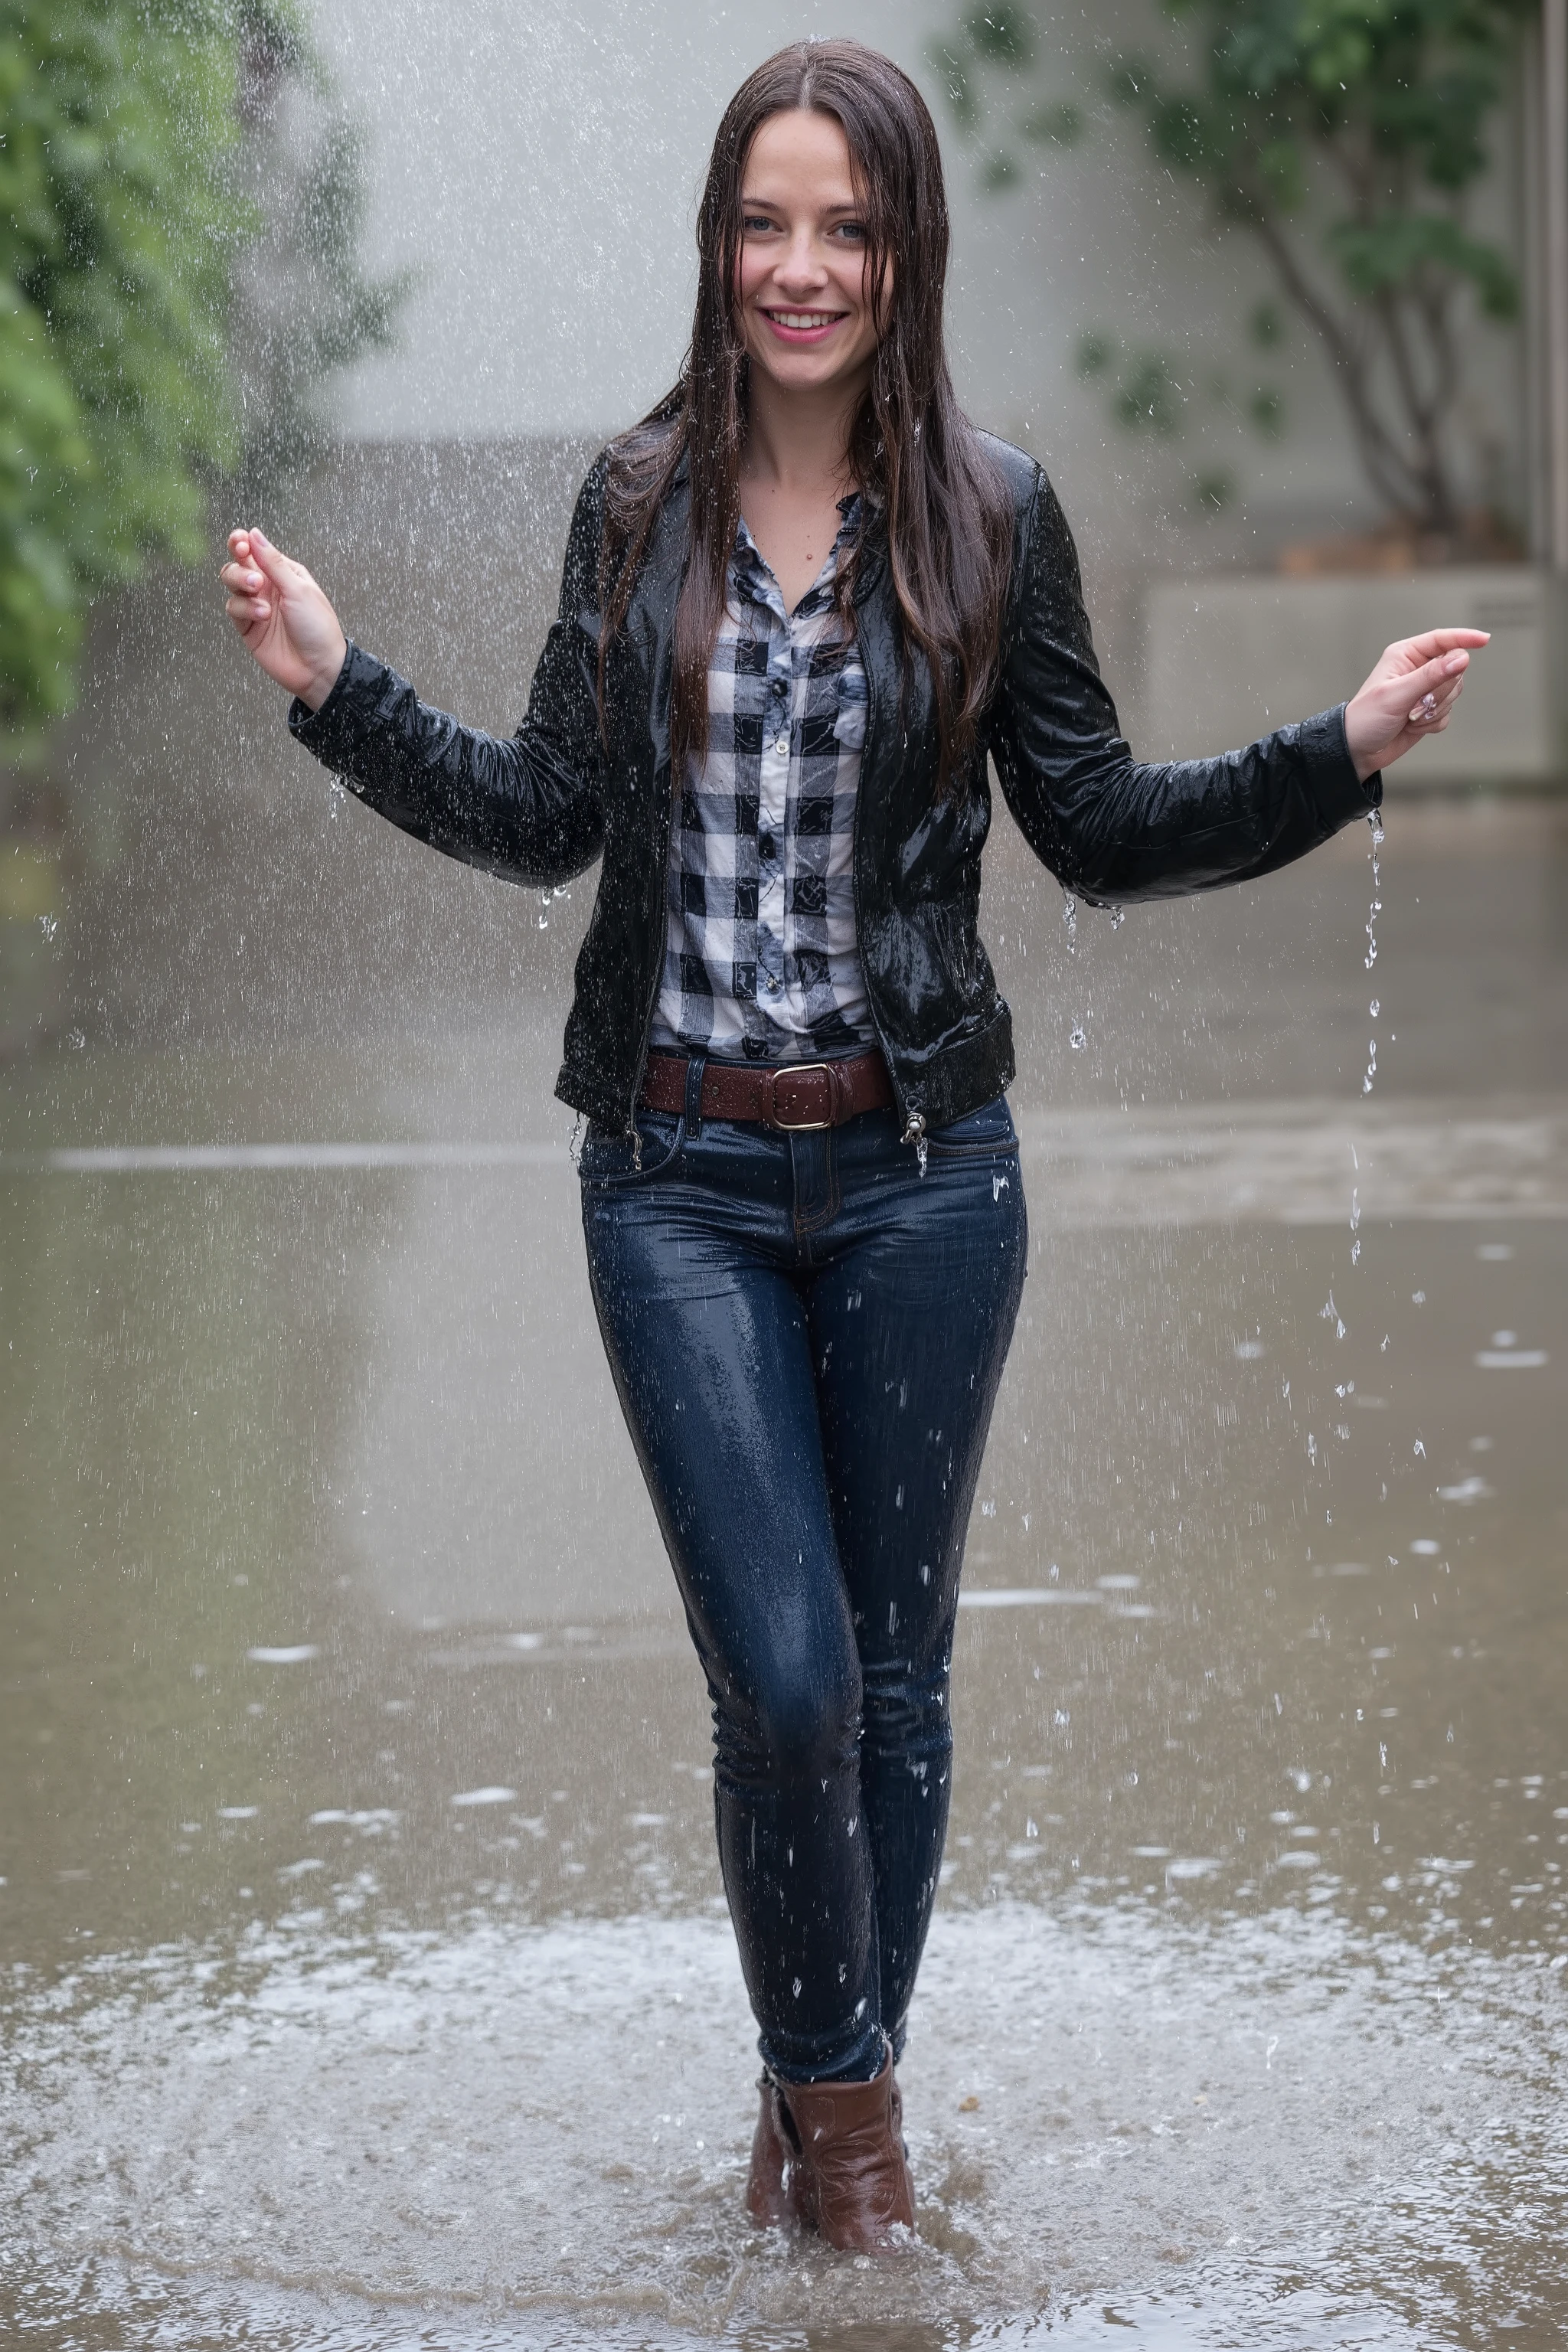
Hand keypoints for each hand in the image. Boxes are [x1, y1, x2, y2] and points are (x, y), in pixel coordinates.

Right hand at [220, 527, 348, 710]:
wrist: (319, 668)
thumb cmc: (317, 627)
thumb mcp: (299, 589)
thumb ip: (273, 563)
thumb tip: (254, 533)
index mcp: (284, 573)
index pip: (256, 550)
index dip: (243, 543)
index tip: (241, 543)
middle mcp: (268, 587)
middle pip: (237, 565)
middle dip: (240, 567)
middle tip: (255, 579)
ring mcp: (256, 606)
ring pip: (231, 585)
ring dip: (241, 586)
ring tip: (260, 597)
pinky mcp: (247, 626)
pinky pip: (234, 609)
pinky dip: (245, 609)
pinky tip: (262, 616)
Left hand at [1344, 627, 1489, 782]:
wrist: (1357, 751)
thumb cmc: (1366, 719)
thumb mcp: (1396, 695)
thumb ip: (1430, 676)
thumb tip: (1461, 658)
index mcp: (1405, 655)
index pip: (1442, 640)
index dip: (1464, 639)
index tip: (1484, 640)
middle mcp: (1417, 669)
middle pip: (1454, 670)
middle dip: (1440, 691)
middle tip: (1417, 704)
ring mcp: (1424, 690)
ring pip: (1454, 692)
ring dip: (1435, 709)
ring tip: (1410, 717)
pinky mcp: (1429, 710)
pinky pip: (1448, 712)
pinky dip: (1433, 722)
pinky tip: (1413, 727)